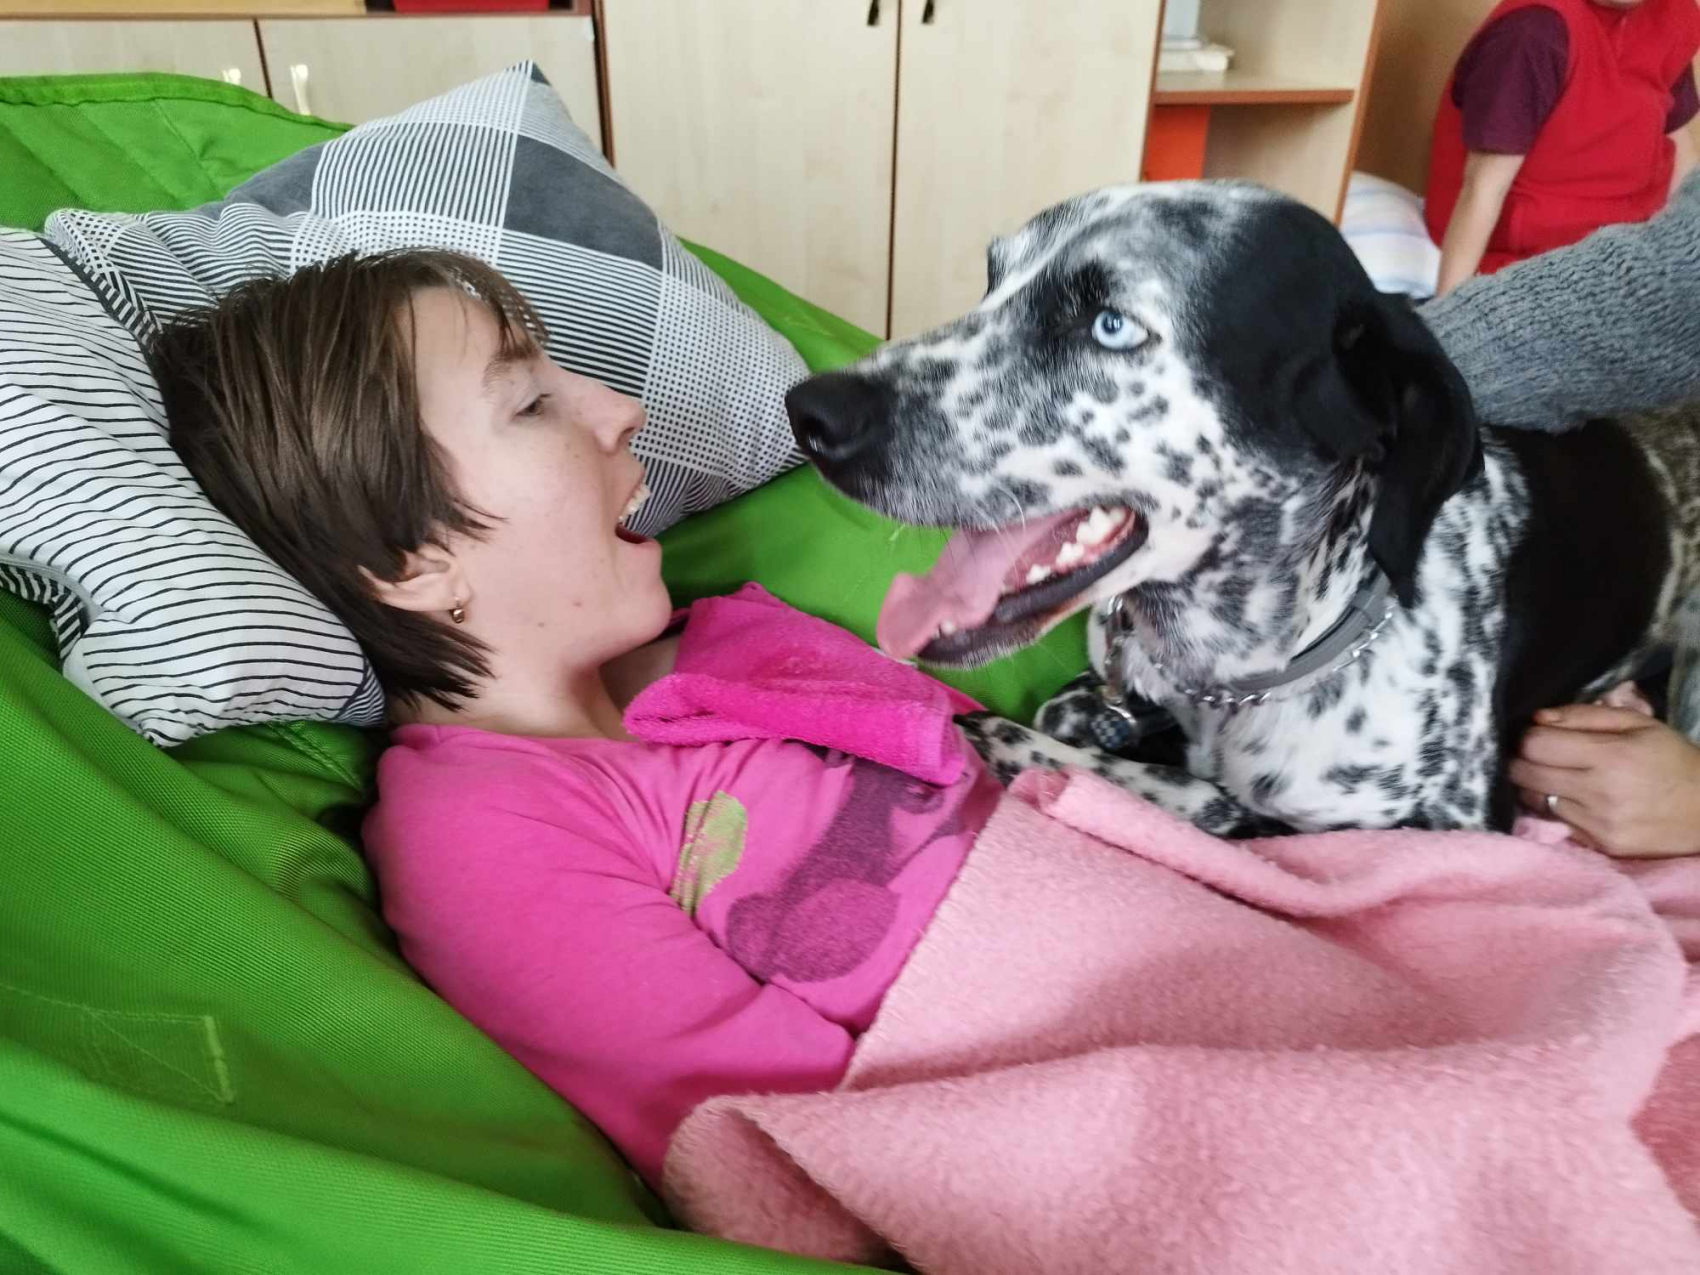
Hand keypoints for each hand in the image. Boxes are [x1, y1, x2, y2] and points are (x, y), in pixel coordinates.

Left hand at [1510, 702, 1699, 857]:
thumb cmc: (1673, 759)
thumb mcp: (1638, 724)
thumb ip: (1584, 715)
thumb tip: (1537, 718)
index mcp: (1610, 756)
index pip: (1536, 745)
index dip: (1530, 738)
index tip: (1539, 736)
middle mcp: (1600, 792)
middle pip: (1525, 774)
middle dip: (1523, 761)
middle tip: (1540, 756)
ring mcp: (1599, 824)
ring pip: (1536, 800)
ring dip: (1538, 787)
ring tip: (1557, 777)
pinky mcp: (1602, 846)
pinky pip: (1559, 822)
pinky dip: (1558, 809)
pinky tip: (1577, 799)